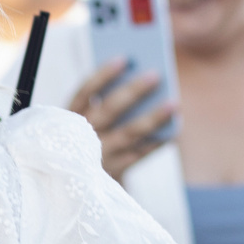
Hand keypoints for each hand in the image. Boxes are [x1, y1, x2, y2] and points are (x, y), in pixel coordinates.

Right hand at [67, 58, 176, 182]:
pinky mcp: (114, 173)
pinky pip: (140, 154)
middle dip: (132, 91)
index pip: (84, 92)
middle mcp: (81, 137)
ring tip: (174, 103)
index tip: (124, 58)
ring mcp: (98, 157)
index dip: (102, 75)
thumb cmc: (90, 140)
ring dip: (152, 118)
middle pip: (109, 110)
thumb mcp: (86, 122)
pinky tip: (174, 128)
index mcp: (69, 118)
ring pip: (128, 133)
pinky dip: (157, 141)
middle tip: (155, 74)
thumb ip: (103, 102)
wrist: (81, 185)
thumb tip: (139, 79)